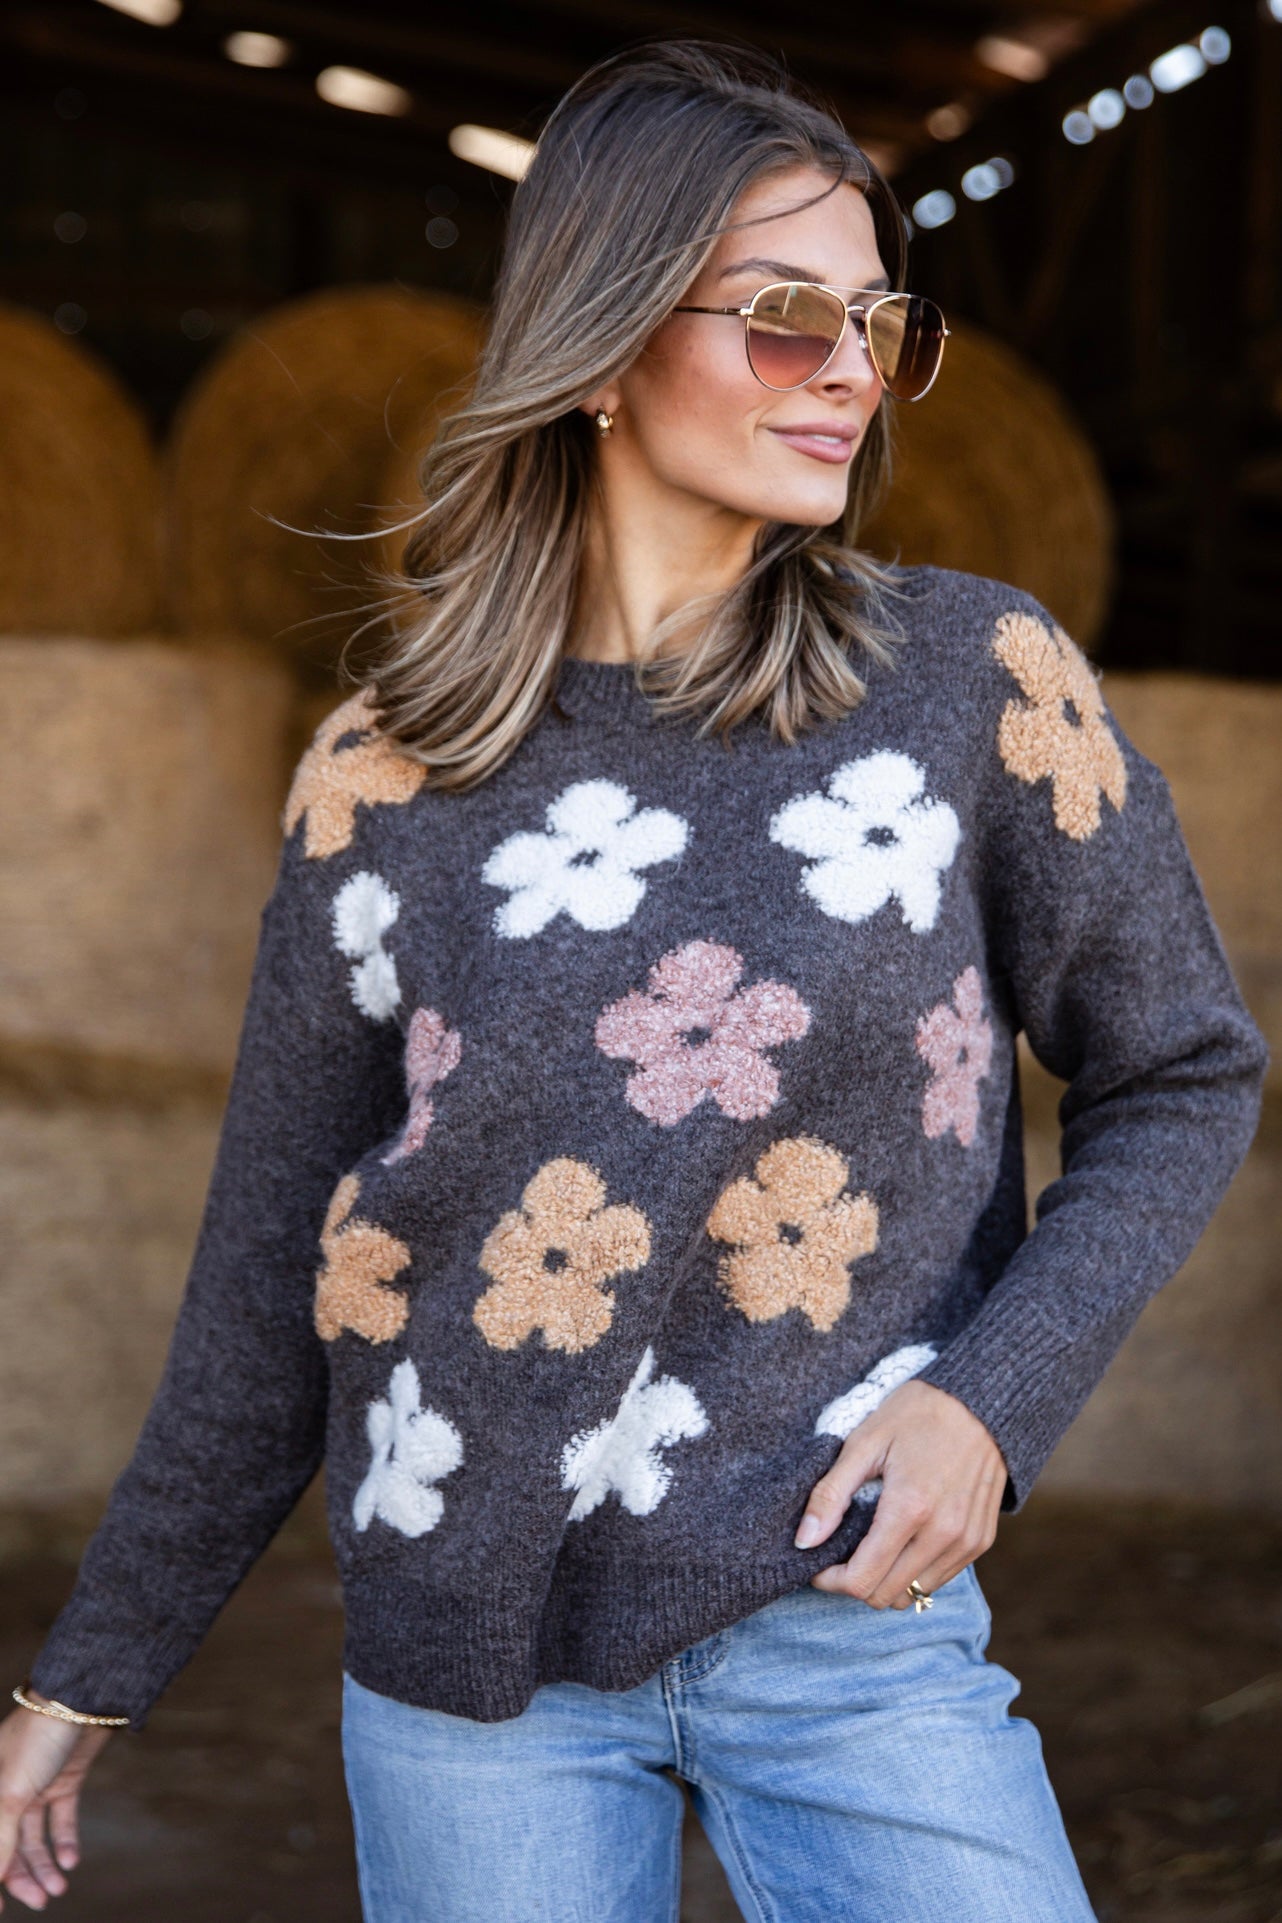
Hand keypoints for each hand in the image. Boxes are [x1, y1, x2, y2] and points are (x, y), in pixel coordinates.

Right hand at [0, 1691, 115, 1910]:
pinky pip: (60, 1819)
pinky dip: (64, 1841)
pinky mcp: (63, 1780)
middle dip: (22, 1877)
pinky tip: (70, 1860)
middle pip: (7, 1846)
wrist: (84, 1699)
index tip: (1, 1914)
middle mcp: (6, 1791)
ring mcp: (35, 1786)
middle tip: (43, 1901)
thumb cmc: (38, 1738)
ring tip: (60, 1887)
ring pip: (33, 1839)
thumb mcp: (11, 1793)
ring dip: (45, 1865)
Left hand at [795, 1379, 1006, 1607]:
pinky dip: (914, 1571)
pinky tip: (902, 1539)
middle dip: (854, 1582)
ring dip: (885, 1581)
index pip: (862, 1581)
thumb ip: (831, 1494)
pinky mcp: (982, 1541)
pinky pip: (939, 1578)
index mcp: (910, 1509)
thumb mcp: (865, 1442)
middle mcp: (943, 1534)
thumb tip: (804, 1541)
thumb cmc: (917, 1414)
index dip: (830, 1580)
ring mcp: (967, 1541)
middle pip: (885, 1597)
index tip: (817, 1562)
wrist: (980, 1399)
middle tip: (840, 1554)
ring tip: (871, 1546)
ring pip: (914, 1595)